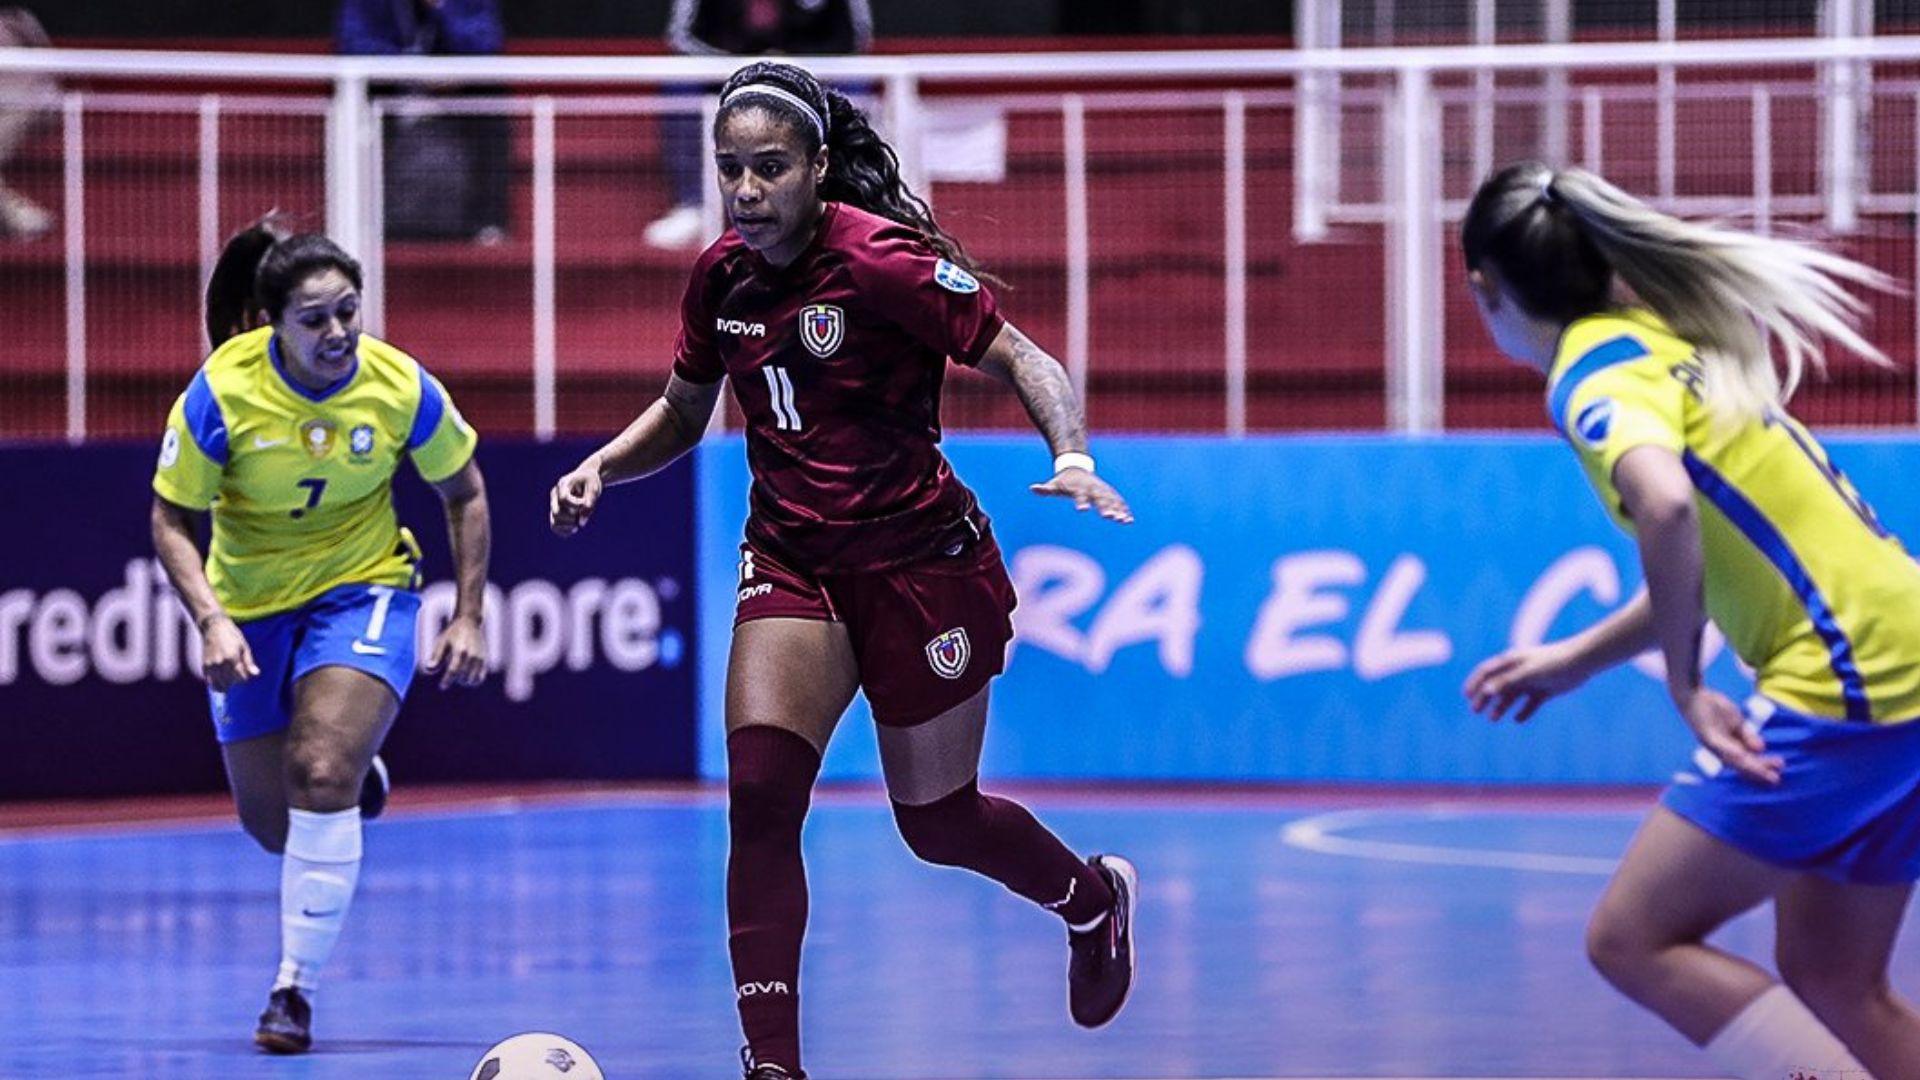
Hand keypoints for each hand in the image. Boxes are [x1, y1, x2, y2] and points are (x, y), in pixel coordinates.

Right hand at [199, 614, 259, 691]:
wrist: (213, 627)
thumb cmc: (232, 635)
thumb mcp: (244, 646)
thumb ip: (249, 662)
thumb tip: (256, 674)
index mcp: (232, 658)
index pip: (241, 678)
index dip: (245, 676)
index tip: (245, 671)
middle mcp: (220, 663)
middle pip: (230, 683)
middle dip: (235, 680)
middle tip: (236, 672)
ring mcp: (211, 665)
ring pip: (219, 685)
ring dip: (226, 684)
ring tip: (229, 675)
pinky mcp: (204, 666)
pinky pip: (210, 681)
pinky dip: (216, 682)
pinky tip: (220, 676)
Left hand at [423, 614, 486, 688]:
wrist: (469, 623)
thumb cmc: (452, 634)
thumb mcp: (442, 642)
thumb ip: (436, 656)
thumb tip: (429, 669)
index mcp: (460, 650)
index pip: (453, 670)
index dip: (447, 680)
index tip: (442, 686)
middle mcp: (472, 655)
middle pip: (463, 676)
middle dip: (455, 680)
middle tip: (450, 677)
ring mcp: (480, 658)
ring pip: (473, 678)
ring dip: (465, 681)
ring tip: (459, 677)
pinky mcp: (485, 660)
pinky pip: (481, 677)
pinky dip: (474, 680)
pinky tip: (467, 678)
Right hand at [550, 462, 603, 536]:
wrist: (586, 479)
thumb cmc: (590, 481)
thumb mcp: (594, 488)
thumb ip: (589, 503)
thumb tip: (581, 524)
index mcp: (563, 484)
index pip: (564, 499)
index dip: (577, 505)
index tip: (585, 503)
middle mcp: (555, 495)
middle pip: (557, 513)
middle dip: (572, 517)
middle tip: (582, 512)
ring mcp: (554, 504)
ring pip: (554, 522)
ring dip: (569, 526)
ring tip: (578, 522)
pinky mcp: (556, 512)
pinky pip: (555, 527)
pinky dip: (565, 531)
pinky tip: (575, 528)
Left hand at [1030, 467, 1133, 523]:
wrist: (1076, 467)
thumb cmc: (1063, 481)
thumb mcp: (1054, 484)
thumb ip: (1045, 489)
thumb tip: (1032, 488)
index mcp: (1079, 488)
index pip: (1080, 495)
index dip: (1081, 502)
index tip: (1082, 510)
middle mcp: (1093, 488)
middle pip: (1100, 498)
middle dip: (1106, 507)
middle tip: (1111, 517)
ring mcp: (1102, 490)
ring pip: (1112, 500)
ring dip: (1119, 510)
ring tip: (1124, 521)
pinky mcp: (1108, 493)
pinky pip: (1118, 501)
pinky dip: (1123, 509)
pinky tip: (1129, 520)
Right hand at [1463, 641, 1587, 722]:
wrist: (1581, 662)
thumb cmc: (1552, 662)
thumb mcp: (1527, 673)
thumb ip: (1507, 682)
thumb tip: (1486, 691)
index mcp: (1512, 661)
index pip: (1487, 671)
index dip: (1475, 682)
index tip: (1466, 695)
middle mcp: (1519, 671)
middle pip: (1496, 685)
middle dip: (1484, 698)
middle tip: (1475, 711)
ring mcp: (1531, 681)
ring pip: (1511, 696)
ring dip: (1500, 707)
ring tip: (1493, 720)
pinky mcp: (1544, 691)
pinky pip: (1530, 704)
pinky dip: (1523, 712)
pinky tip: (1518, 720)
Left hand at [1677, 687, 1781, 784]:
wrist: (1692, 694)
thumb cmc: (1713, 707)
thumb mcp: (1736, 722)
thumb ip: (1747, 736)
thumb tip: (1761, 749)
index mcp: (1727, 746)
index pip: (1747, 760)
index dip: (1762, 766)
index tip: (1780, 768)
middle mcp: (1719, 749)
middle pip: (1741, 764)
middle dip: (1759, 770)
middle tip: (1776, 778)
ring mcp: (1711, 743)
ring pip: (1732, 759)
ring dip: (1749, 765)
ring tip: (1764, 771)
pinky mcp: (1705, 733)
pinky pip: (1718, 745)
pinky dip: (1729, 750)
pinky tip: (1742, 754)